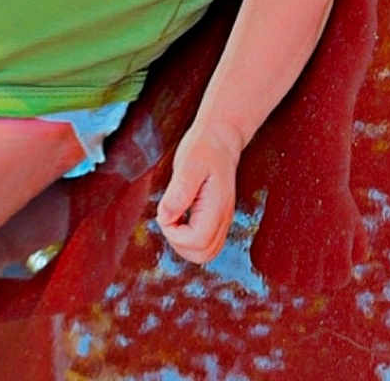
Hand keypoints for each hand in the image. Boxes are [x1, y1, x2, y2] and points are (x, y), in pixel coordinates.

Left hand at [156, 123, 240, 263]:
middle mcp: (224, 217)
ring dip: (184, 243)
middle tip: (169, 217)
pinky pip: (206, 243)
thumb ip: (178, 192)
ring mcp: (223, 219)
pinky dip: (190, 239)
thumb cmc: (204, 147)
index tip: (166, 212)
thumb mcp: (188, 164)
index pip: (197, 241)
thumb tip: (165, 218)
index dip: (174, 233)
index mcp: (217, 206)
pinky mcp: (217, 218)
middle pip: (202, 254)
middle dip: (178, 242)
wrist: (221, 136)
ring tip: (175, 216)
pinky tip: (182, 217)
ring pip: (205, 253)